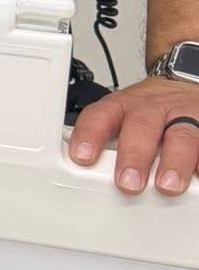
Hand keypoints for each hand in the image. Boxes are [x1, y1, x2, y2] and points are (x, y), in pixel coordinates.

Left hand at [68, 75, 198, 195]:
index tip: (82, 157)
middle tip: (128, 183)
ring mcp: (184, 118)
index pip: (100, 116)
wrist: (186, 84)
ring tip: (167, 185)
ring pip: (181, 137)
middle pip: (141, 127)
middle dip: (133, 156)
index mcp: (123, 106)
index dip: (90, 135)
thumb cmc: (151, 108)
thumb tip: (84, 164)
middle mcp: (152, 109)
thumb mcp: (123, 114)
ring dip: (173, 163)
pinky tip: (198, 174)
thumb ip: (107, 137)